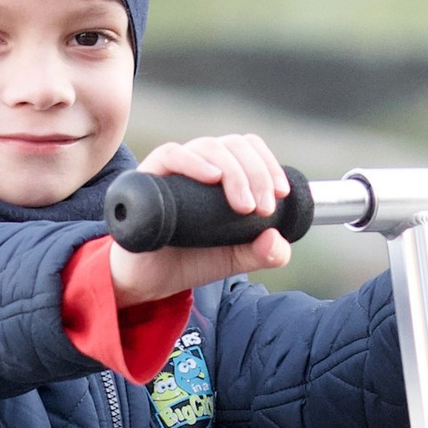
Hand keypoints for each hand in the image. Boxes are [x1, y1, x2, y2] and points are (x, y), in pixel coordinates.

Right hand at [108, 133, 294, 304]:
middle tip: (263, 209)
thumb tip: (277, 238)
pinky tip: (212, 177)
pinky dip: (194, 162)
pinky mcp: (148, 178)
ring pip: (209, 146)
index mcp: (221, 174)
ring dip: (234, 173)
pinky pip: (171, 155)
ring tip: (243, 206)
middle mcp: (198, 164)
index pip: (248, 149)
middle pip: (234, 145)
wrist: (146, 281)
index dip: (269, 165)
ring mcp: (173, 169)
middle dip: (257, 174)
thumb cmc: (187, 260)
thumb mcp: (234, 259)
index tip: (281, 194)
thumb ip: (264, 253)